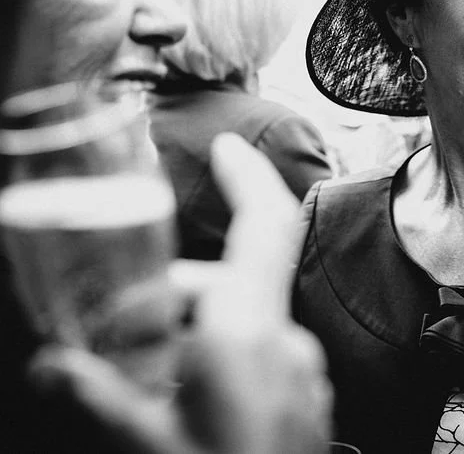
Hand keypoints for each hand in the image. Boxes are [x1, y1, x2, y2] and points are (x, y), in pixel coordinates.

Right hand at [29, 133, 332, 453]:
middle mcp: (287, 344)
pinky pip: (259, 363)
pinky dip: (218, 364)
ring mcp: (303, 378)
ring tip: (141, 381)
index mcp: (251, 333)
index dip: (248, 178)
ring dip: (191, 336)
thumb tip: (53, 365)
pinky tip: (181, 405)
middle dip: (171, 295)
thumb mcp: (142, 447)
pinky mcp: (304, 408)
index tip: (226, 146)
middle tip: (115, 335)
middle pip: (230, 287)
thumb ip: (96, 399)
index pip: (265, 227)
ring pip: (241, 328)